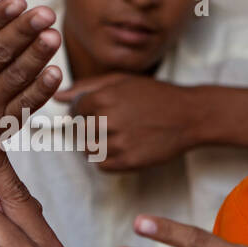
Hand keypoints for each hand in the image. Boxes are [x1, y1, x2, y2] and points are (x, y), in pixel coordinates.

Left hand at [54, 73, 193, 170]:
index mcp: (103, 98)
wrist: (190, 115)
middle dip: (91, 128)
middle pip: (80, 132)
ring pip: (88, 150)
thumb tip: (58, 96)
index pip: (75, 111)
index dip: (84, 112)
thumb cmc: (155, 94)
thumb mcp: (121, 80)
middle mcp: (107, 120)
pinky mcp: (128, 161)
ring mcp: (118, 143)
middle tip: (112, 124)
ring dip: (98, 144)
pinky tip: (124, 146)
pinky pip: (102, 165)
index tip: (98, 112)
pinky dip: (108, 159)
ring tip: (119, 135)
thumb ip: (86, 87)